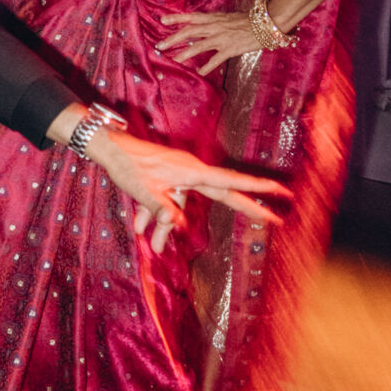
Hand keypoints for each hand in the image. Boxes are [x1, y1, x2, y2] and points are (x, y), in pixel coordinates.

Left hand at [86, 125, 289, 252]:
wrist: (110, 147)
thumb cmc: (129, 166)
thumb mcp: (145, 191)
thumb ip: (163, 210)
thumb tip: (178, 227)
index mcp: (192, 172)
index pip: (231, 183)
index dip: (256, 190)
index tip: (281, 191)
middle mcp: (191, 172)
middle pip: (223, 194)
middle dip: (246, 208)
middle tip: (276, 218)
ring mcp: (180, 174)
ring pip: (183, 205)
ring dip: (167, 225)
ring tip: (152, 244)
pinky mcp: (168, 176)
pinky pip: (169, 199)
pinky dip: (155, 213)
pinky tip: (139, 227)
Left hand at [157, 9, 278, 76]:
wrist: (266, 23)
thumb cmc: (248, 20)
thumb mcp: (227, 17)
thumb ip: (214, 22)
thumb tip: (201, 26)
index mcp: (214, 18)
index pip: (191, 17)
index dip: (176, 18)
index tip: (161, 20)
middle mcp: (215, 27)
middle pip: (189, 31)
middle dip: (173, 38)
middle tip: (159, 46)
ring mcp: (222, 38)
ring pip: (198, 45)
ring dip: (184, 53)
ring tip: (172, 60)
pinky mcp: (230, 48)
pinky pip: (216, 59)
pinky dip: (207, 66)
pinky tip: (199, 72)